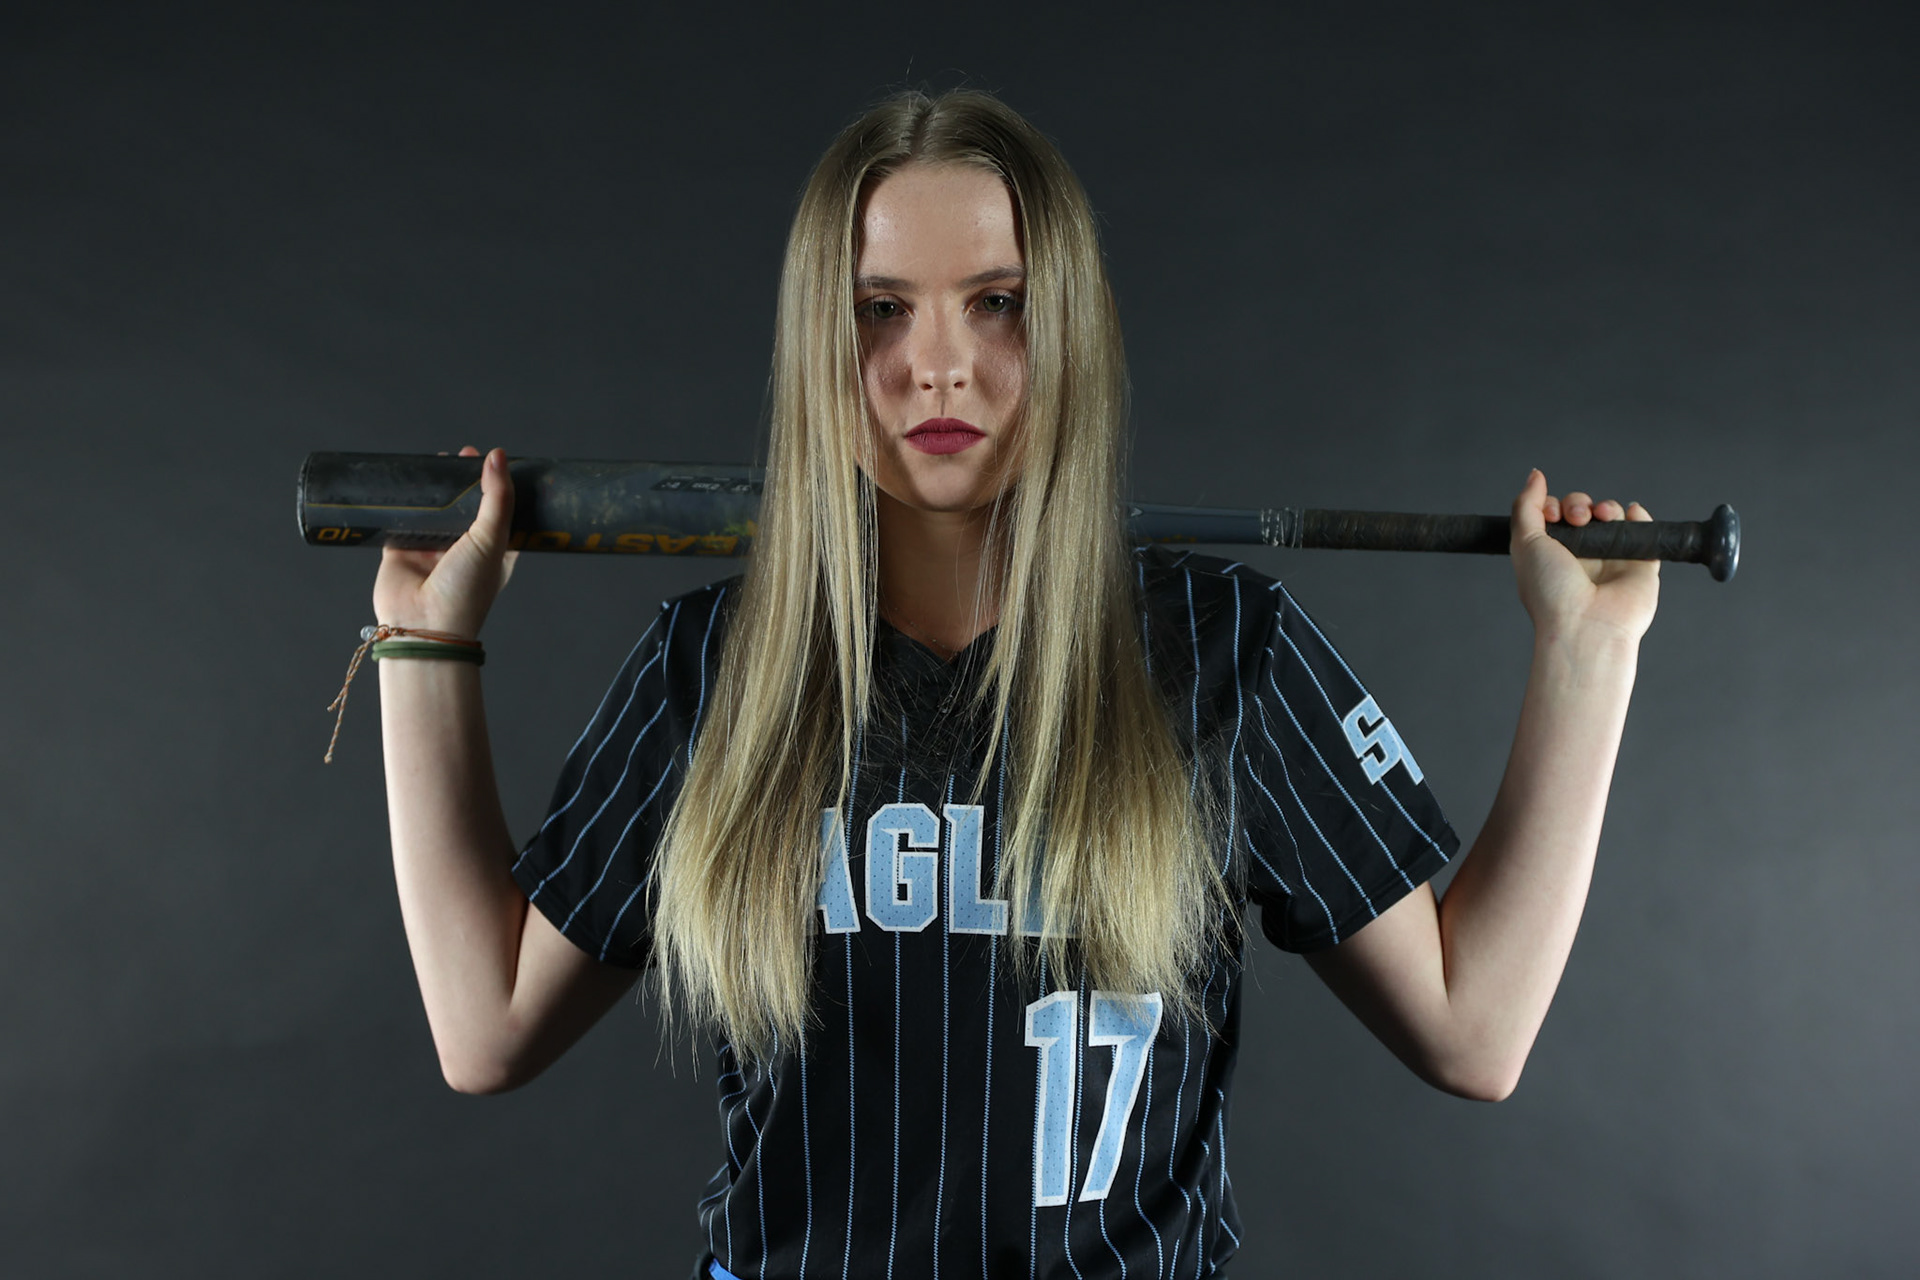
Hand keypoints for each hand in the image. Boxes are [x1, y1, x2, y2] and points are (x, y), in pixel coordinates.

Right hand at [372, 445, 519, 637]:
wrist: (423, 626)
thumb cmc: (466, 592)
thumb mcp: (492, 540)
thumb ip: (496, 498)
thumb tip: (498, 456)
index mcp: (494, 550)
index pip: (500, 511)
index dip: (498, 487)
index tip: (495, 461)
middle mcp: (464, 548)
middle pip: (465, 506)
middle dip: (463, 483)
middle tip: (462, 457)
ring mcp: (432, 549)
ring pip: (434, 509)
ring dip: (435, 488)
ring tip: (436, 462)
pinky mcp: (401, 549)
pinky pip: (402, 519)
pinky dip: (404, 502)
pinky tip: (406, 480)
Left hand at [1509, 469, 1659, 643]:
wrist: (1586, 627)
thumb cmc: (1551, 592)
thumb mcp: (1524, 544)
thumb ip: (1526, 506)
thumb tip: (1535, 475)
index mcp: (1552, 554)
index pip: (1555, 515)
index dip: (1554, 505)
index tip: (1552, 512)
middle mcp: (1581, 556)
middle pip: (1584, 511)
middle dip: (1579, 503)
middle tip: (1576, 518)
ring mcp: (1612, 560)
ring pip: (1613, 517)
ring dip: (1606, 507)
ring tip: (1600, 516)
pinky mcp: (1641, 565)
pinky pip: (1643, 531)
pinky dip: (1638, 516)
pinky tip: (1630, 511)